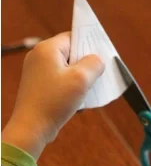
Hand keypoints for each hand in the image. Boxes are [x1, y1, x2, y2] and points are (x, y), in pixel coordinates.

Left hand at [2, 32, 104, 159]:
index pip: (73, 37)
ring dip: (80, 77)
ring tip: (88, 88)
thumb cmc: (54, 101)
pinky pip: (61, 79)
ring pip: (67, 67)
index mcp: (47, 49)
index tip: (102, 56)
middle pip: (71, 53)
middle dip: (86, 63)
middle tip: (98, 74)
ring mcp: (38, 72)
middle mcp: (39, 57)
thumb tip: (98, 60)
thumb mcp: (81, 79)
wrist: (32, 128)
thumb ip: (94, 64)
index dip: (89, 45)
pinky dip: (72, 85)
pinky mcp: (39, 85)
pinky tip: (78, 97)